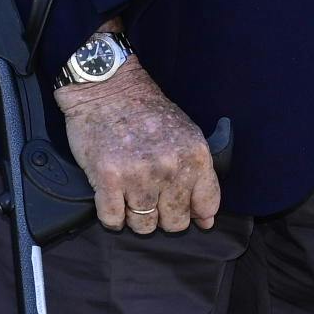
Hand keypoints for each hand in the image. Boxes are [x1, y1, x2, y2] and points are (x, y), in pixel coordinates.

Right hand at [54, 62, 220, 235]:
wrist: (106, 87)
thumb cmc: (145, 110)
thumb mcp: (186, 134)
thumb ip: (199, 175)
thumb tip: (206, 220)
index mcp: (195, 157)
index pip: (206, 206)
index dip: (195, 212)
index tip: (184, 208)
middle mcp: (170, 169)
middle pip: (175, 223)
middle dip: (164, 216)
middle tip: (152, 198)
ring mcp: (138, 177)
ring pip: (143, 226)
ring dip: (136, 217)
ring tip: (130, 195)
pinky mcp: (107, 180)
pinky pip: (112, 220)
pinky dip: (112, 217)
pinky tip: (113, 198)